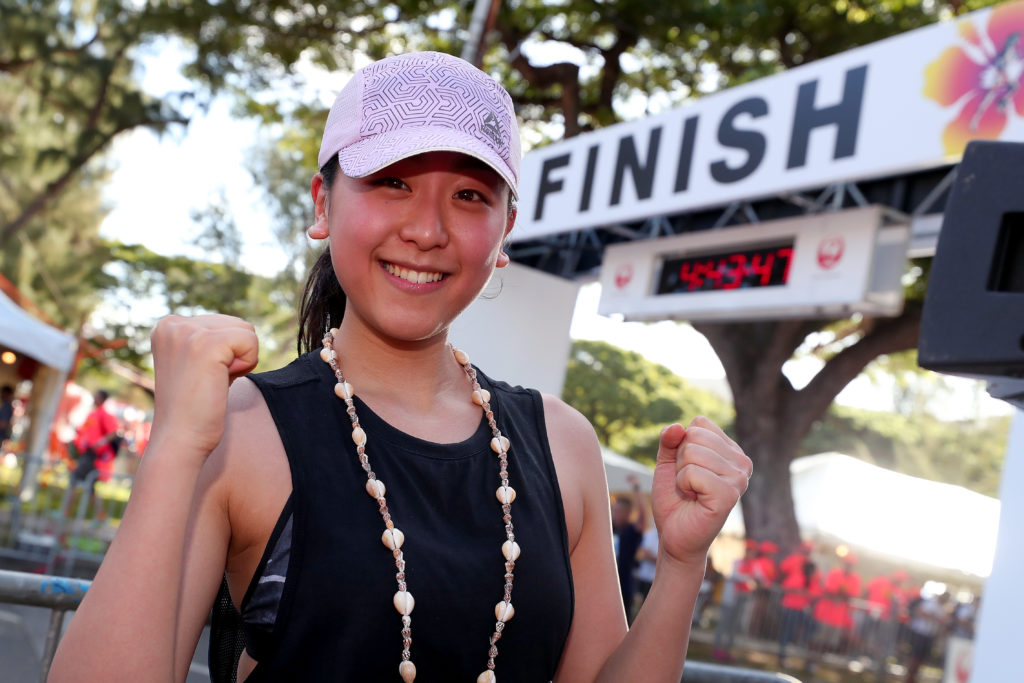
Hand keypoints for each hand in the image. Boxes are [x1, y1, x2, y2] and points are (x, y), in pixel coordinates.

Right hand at [149, 314, 258, 459]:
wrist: (179, 440)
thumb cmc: (194, 408)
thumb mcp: (197, 363)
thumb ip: (212, 340)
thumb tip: (245, 328)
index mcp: (167, 326)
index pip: (223, 323)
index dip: (225, 354)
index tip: (201, 377)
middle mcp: (173, 324)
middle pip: (237, 323)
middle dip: (235, 356)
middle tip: (209, 382)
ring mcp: (188, 332)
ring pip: (247, 331)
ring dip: (241, 361)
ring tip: (214, 382)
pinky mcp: (207, 344)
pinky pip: (251, 341)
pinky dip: (247, 365)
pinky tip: (222, 382)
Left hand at [651, 416, 750, 568]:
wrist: (675, 536)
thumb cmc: (675, 500)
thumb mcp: (668, 463)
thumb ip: (670, 441)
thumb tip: (678, 426)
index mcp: (732, 451)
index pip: (700, 424)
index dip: (682, 445)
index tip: (687, 469)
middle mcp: (742, 462)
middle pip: (695, 435)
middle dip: (680, 460)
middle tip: (688, 484)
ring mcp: (739, 478)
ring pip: (692, 452)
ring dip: (681, 474)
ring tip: (692, 492)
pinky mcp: (729, 494)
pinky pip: (693, 472)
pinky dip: (684, 485)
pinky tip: (694, 499)